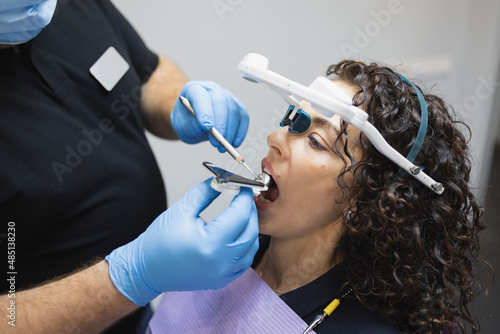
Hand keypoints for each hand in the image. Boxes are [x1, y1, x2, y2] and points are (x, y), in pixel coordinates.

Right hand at [105, 178, 258, 305]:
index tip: (242, 187)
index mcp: (210, 245)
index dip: (243, 198)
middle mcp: (221, 263)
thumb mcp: (182, 210)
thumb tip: (222, 181)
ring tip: (241, 213)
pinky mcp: (222, 280)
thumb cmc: (158, 243)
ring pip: (251, 247)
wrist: (146, 270)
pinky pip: (244, 261)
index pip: (239, 215)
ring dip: (250, 227)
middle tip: (243, 197)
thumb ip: (205, 192)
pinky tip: (238, 233)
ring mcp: (223, 274)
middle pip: (250, 231)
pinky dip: (246, 245)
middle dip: (249, 210)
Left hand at [170, 81, 248, 151]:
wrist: (192, 122)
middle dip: (221, 124)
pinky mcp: (236, 106)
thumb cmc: (186, 122)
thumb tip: (206, 128)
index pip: (200, 95)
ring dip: (231, 131)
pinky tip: (234, 143)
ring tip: (222, 146)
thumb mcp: (182, 126)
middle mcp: (212, 89)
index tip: (206, 127)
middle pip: (221, 102)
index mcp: (194, 89)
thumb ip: (191, 126)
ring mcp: (226, 96)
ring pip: (234, 110)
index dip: (205, 111)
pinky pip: (243, 117)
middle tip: (216, 142)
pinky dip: (241, 131)